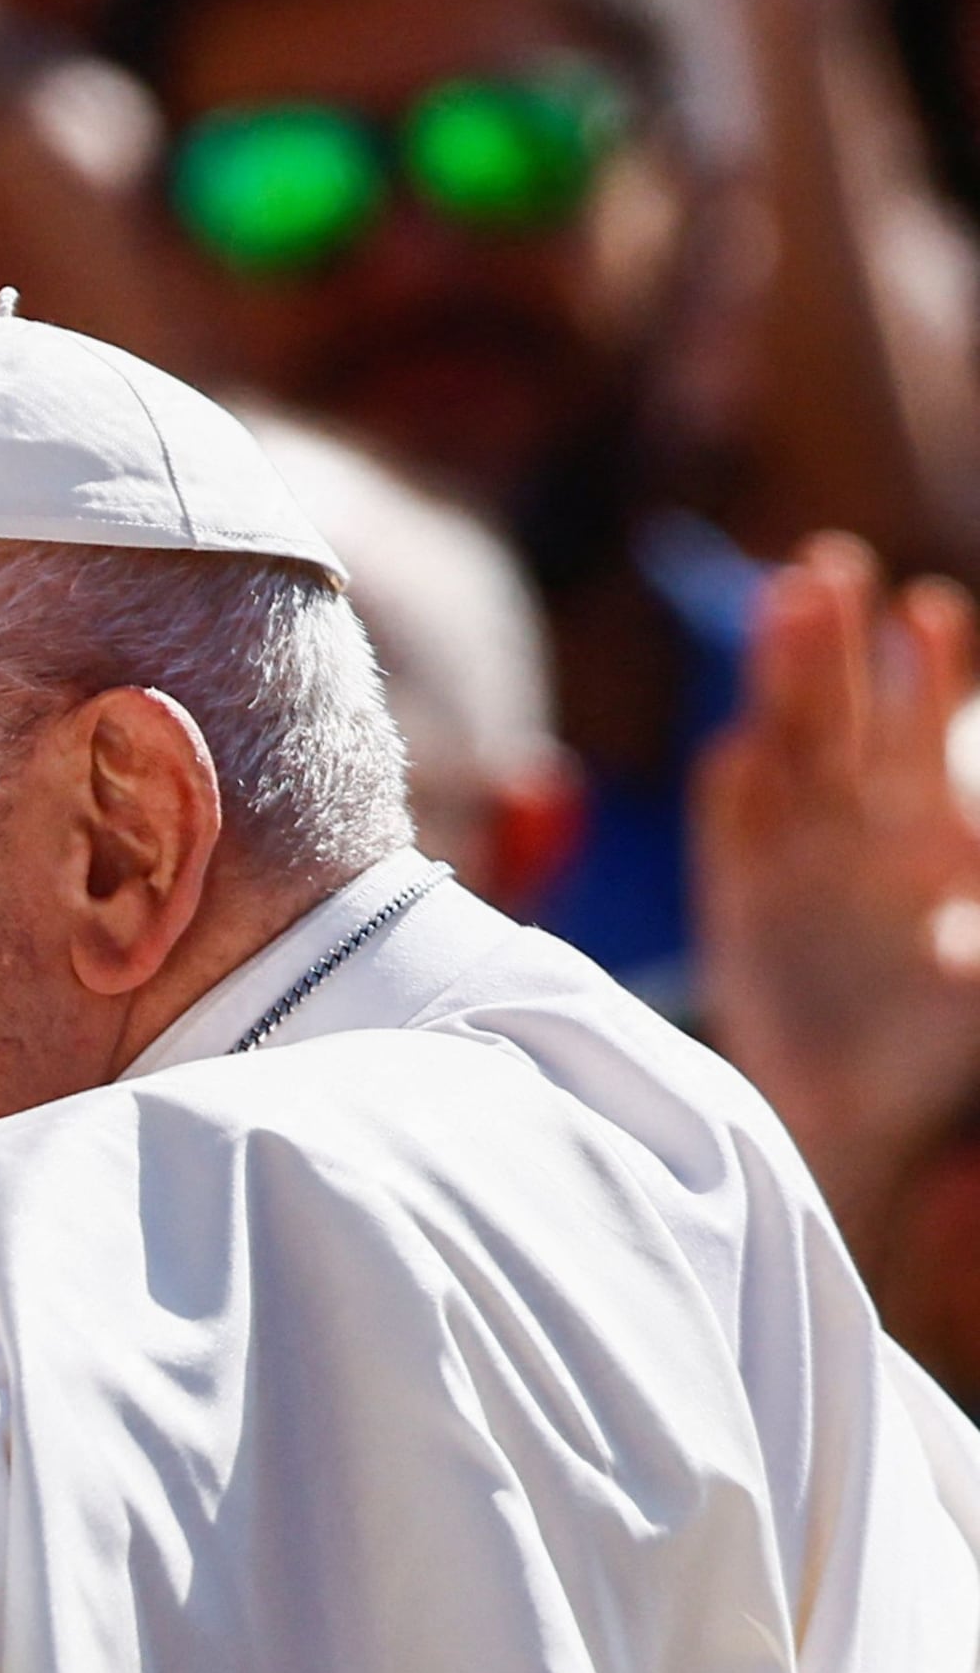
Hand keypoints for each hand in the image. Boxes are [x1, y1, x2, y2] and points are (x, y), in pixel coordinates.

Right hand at [694, 535, 979, 1220]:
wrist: (849, 1110)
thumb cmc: (937, 1034)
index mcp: (929, 833)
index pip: (923, 732)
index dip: (928, 674)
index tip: (933, 608)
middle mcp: (855, 826)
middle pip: (842, 715)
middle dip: (836, 642)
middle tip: (831, 563)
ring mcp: (790, 850)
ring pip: (783, 743)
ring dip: (780, 680)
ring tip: (783, 605)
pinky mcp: (734, 893)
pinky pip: (734, 829)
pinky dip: (741, 791)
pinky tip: (747, 752)